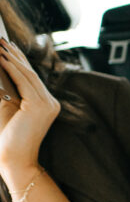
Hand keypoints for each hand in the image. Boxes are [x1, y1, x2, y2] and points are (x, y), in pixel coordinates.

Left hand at [0, 40, 59, 184]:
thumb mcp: (8, 108)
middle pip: (31, 74)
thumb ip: (7, 91)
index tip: (9, 47)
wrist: (14, 161)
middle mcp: (51, 103)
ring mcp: (48, 104)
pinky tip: (1, 59)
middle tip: (2, 41)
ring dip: (12, 59)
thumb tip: (0, 69)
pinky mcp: (40, 106)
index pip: (32, 78)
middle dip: (15, 56)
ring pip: (28, 75)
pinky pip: (24, 82)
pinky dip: (12, 69)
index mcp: (46, 104)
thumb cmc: (8, 139)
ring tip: (0, 47)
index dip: (21, 61)